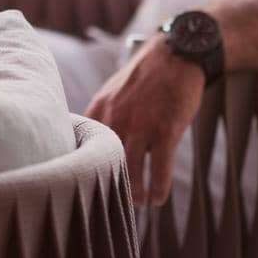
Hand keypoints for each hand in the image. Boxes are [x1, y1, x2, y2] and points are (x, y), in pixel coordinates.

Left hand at [84, 36, 203, 206]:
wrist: (175, 54)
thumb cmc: (146, 77)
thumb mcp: (114, 92)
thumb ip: (104, 115)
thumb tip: (93, 140)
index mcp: (99, 109)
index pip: (82, 145)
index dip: (83, 168)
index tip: (84, 185)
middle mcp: (115, 117)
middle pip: (104, 162)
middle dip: (109, 185)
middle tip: (114, 200)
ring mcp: (140, 124)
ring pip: (131, 169)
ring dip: (135, 192)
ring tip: (140, 202)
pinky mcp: (165, 129)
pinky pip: (159, 167)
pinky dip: (159, 186)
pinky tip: (159, 197)